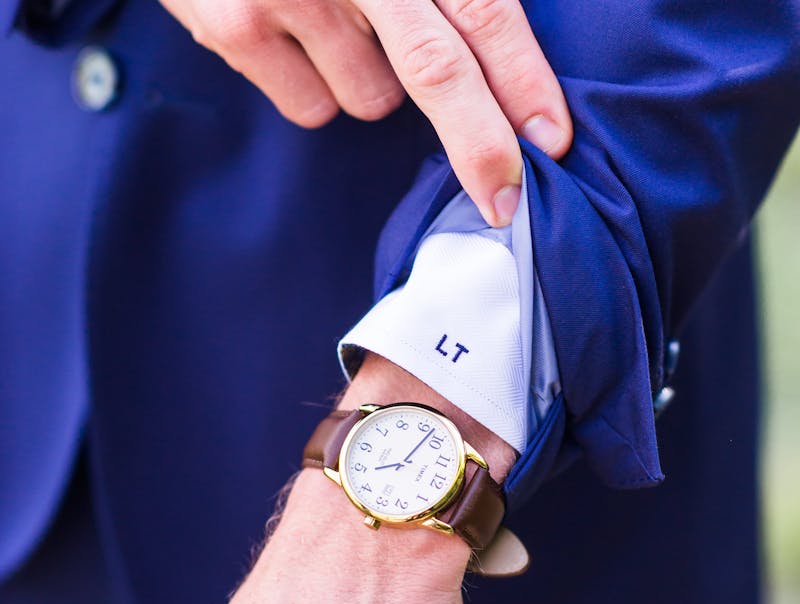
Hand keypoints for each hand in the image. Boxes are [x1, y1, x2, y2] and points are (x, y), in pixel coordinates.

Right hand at [159, 0, 572, 224]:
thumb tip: (499, 72)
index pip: (483, 8)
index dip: (523, 79)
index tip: (552, 141)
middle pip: (437, 70)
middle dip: (479, 145)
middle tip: (504, 202)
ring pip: (372, 98)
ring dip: (372, 80)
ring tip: (337, 20)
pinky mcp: (237, 29)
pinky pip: (315, 106)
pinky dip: (315, 84)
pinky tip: (292, 34)